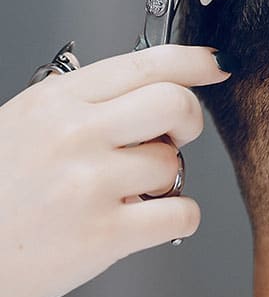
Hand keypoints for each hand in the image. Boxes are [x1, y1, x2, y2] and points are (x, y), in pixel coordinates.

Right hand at [0, 45, 227, 296]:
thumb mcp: (25, 124)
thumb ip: (83, 104)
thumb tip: (148, 90)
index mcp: (56, 101)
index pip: (144, 64)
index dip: (192, 61)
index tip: (214, 65)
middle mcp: (74, 134)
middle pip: (174, 103)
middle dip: (188, 119)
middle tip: (174, 137)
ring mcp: (89, 184)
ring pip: (174, 163)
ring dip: (167, 179)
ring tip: (131, 191)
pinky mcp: (104, 234)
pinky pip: (180, 213)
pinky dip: (177, 218)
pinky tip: (149, 219)